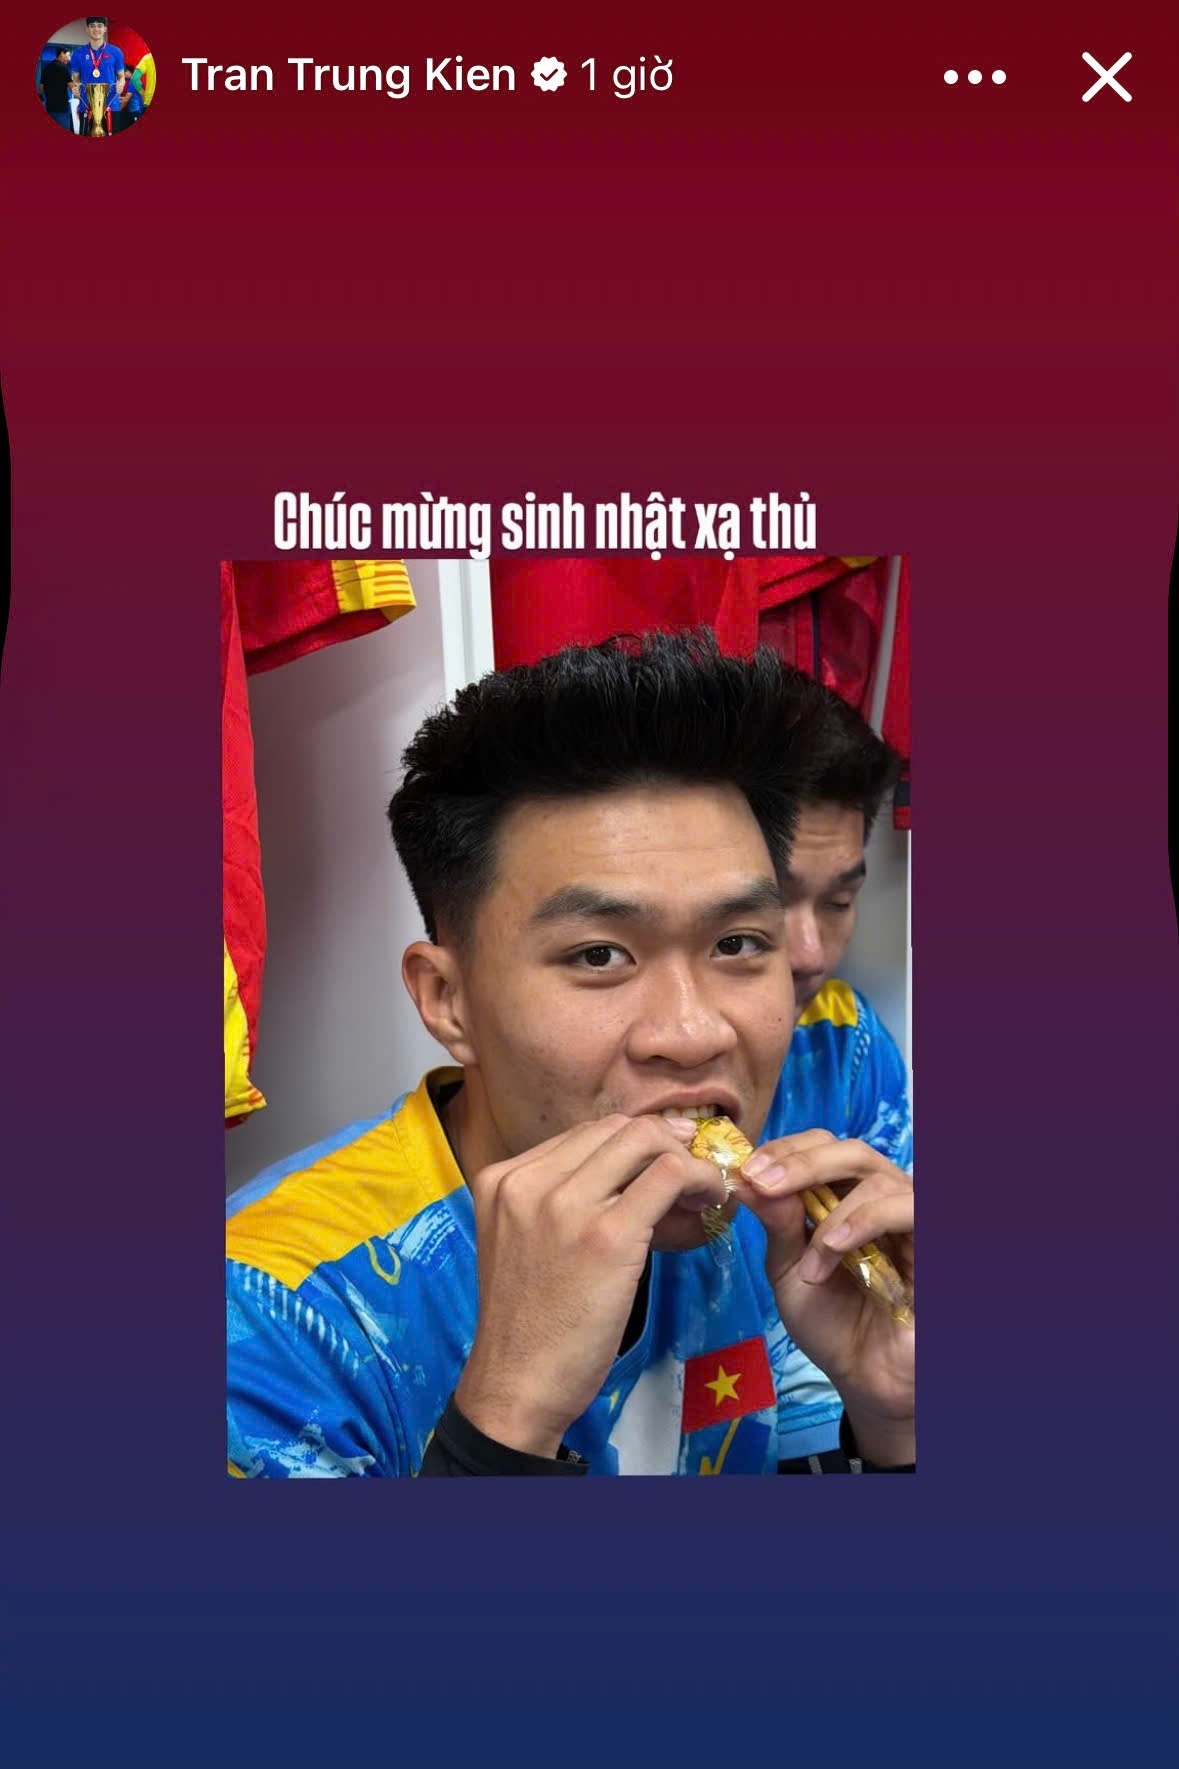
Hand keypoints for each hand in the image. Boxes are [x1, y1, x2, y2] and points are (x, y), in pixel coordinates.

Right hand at [455, 1115, 725, 1456]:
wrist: (516, 1385)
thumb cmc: (527, 1324)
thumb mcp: (520, 1242)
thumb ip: (552, 1201)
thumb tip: (622, 1174)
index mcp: (502, 1179)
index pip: (583, 1134)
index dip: (633, 1143)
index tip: (663, 1160)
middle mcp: (529, 1181)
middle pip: (615, 1128)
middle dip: (663, 1141)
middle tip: (693, 1168)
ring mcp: (565, 1205)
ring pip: (645, 1140)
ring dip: (686, 1157)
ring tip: (705, 1187)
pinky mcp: (607, 1235)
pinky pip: (668, 1177)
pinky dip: (699, 1180)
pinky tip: (710, 1201)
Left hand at [735, 1131, 913, 1463]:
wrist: (865, 1379)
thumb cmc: (830, 1323)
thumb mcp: (788, 1271)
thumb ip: (776, 1224)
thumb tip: (745, 1178)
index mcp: (845, 1195)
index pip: (823, 1145)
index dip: (787, 1149)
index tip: (747, 1171)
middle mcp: (881, 1197)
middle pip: (852, 1149)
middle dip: (802, 1161)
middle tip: (763, 1182)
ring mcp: (910, 1217)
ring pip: (879, 1177)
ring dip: (832, 1213)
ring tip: (810, 1264)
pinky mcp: (931, 1242)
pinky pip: (908, 1209)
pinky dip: (865, 1221)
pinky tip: (836, 1248)